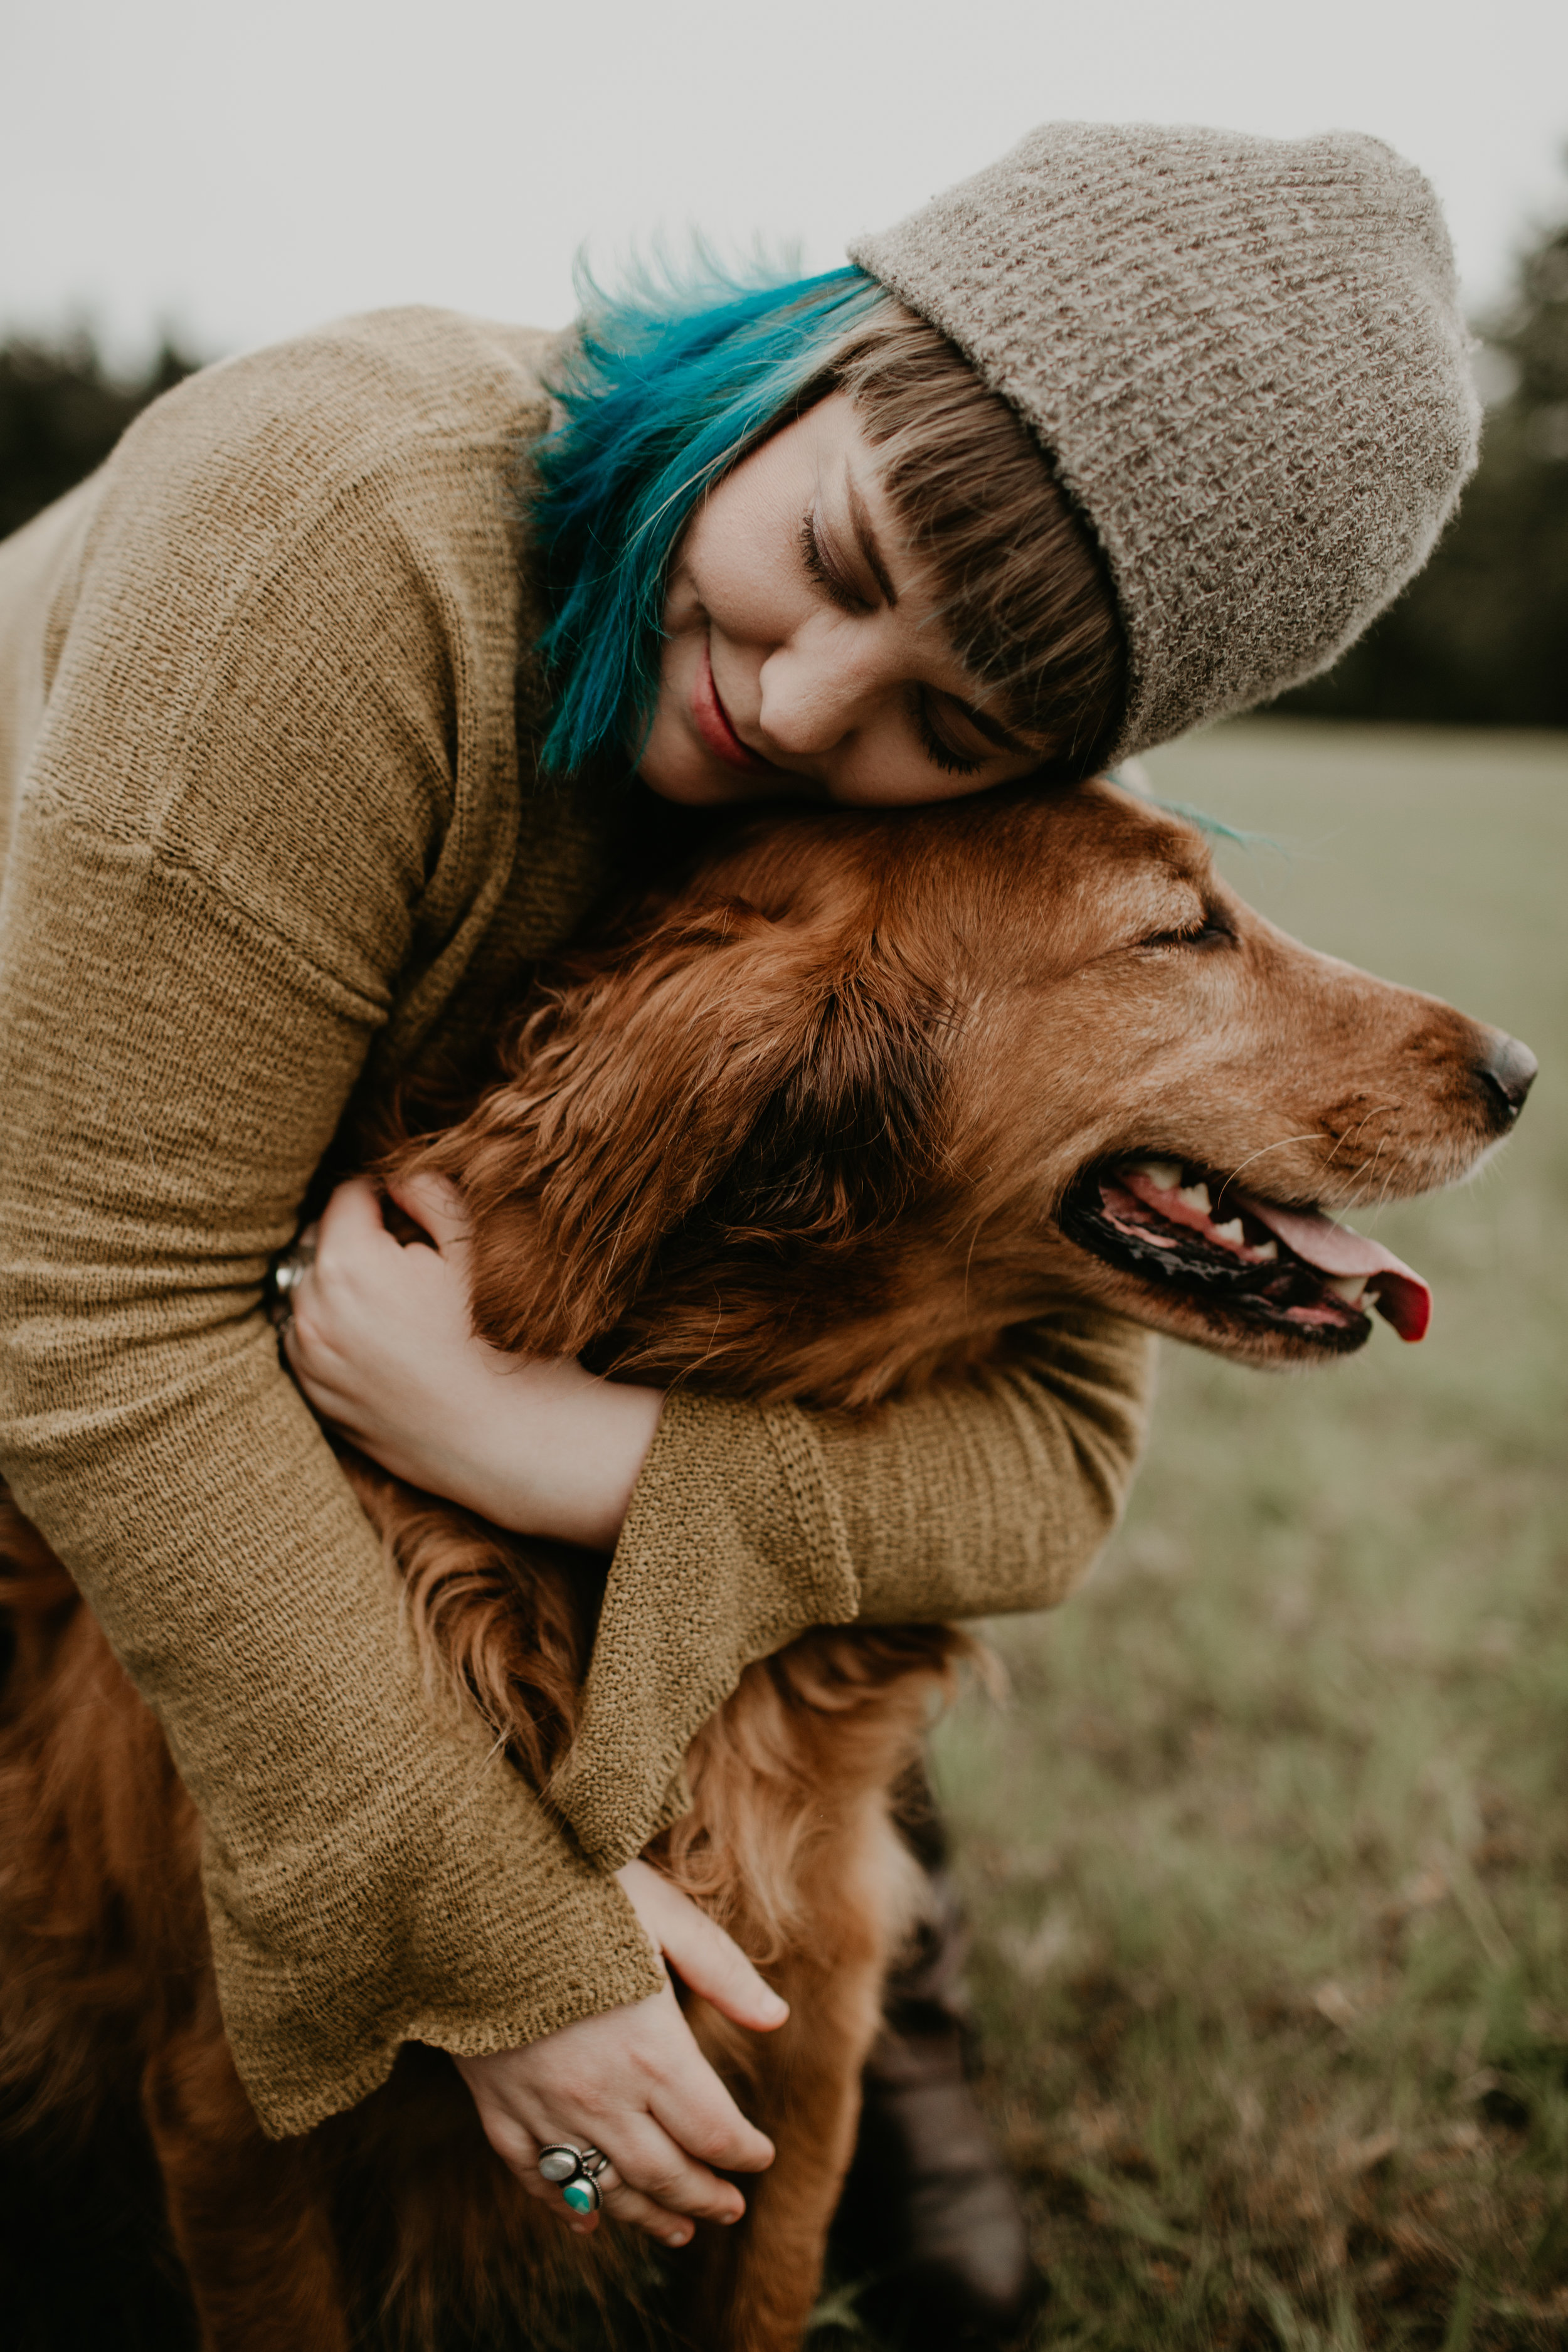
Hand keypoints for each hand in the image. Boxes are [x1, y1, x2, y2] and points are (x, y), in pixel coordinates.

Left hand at [280, 1174, 663, 1547]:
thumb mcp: (473, 1248)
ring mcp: (309, 1359)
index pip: (347, 1194)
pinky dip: (334, 1328)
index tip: (414, 1207)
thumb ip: (429, 1192)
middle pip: (322, 1241)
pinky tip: (383, 1339)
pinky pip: (309, 1339)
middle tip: (411, 1256)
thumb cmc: (496, 1339)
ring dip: (339, 1284)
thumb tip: (395, 1175)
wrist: (505, 1439)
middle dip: (358, 1238)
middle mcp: (312, 1311)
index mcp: (347, 1264)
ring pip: (309, 1291)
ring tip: (396, 1299)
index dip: (385, 1192)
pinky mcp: (316, 1396)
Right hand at [454, 1859, 787, 2246]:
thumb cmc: (576, 1891)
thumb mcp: (663, 1914)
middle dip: (705, 2196)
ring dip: (647, 2216)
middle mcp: (600, 2096)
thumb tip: (777, 2018)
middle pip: (665, 2173)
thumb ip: (722, 1970)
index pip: (713, 2131)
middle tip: (730, 2208)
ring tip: (679, 2230)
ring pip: (605, 2188)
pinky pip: (534, 2174)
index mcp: (652, 2052)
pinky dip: (564, 2205)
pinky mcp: (495, 2104)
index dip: (744, 2153)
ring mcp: (543, 2107)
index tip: (761, 2157)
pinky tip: (586, 2222)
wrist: (469, 1896)